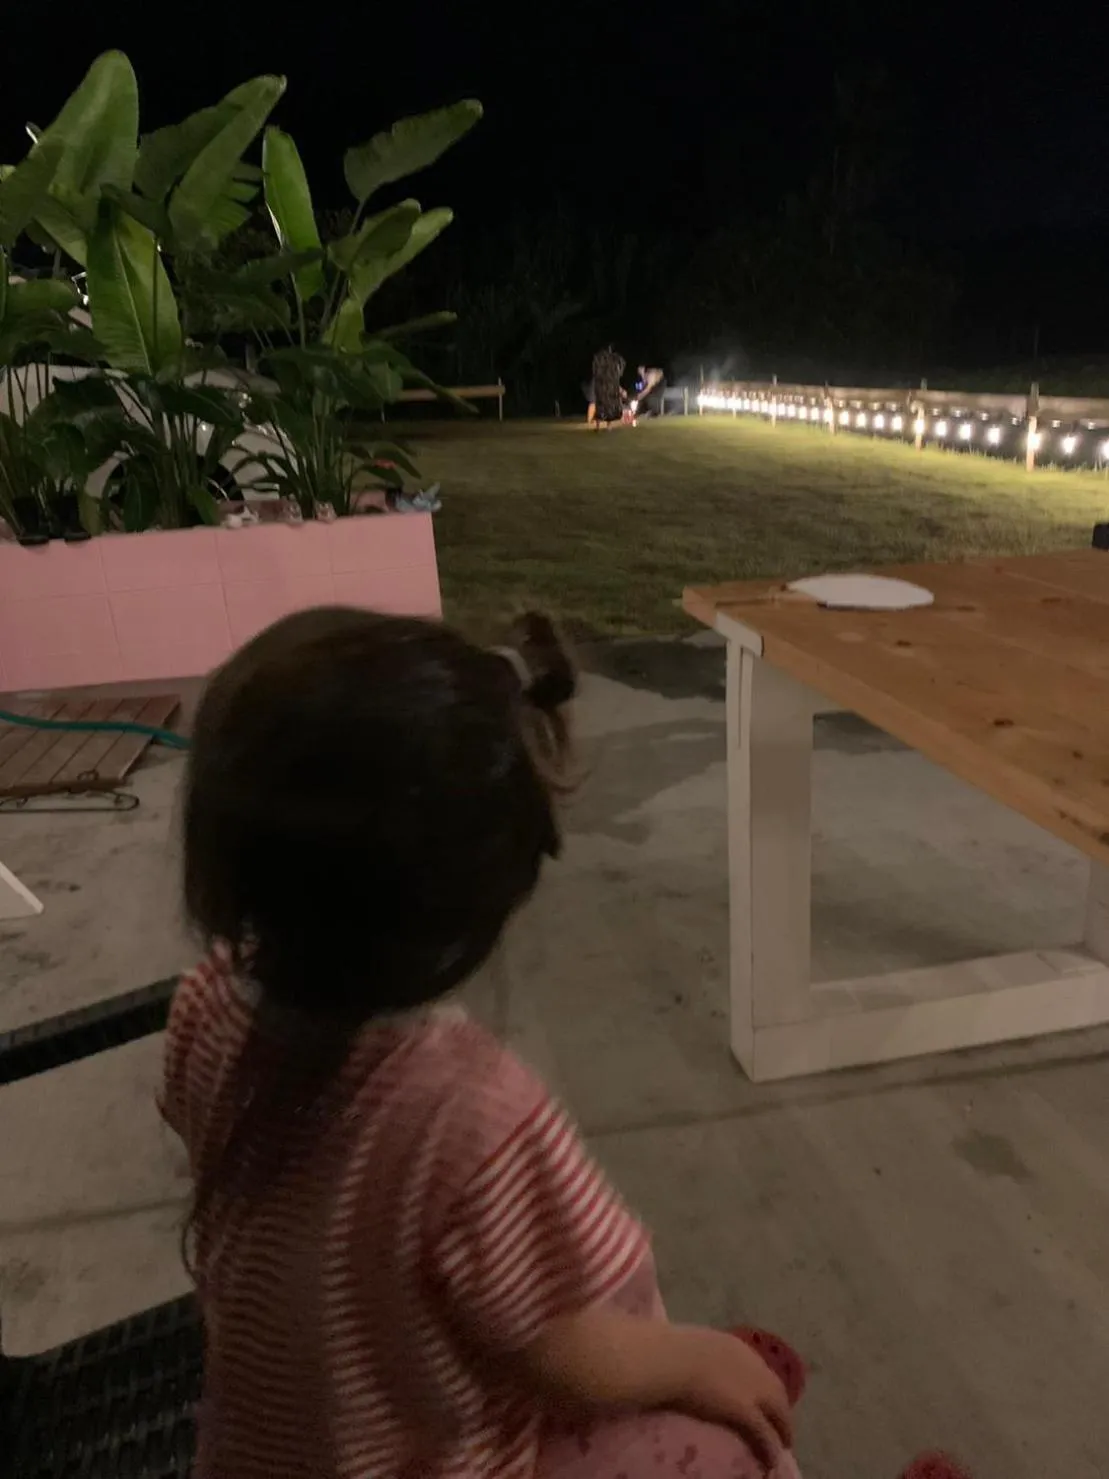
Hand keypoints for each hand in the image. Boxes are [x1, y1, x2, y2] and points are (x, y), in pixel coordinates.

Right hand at [680, 1328, 792, 1471]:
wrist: (670, 1359)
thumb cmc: (670, 1350)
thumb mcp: (692, 1347)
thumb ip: (701, 1357)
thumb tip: (693, 1366)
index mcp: (735, 1347)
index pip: (759, 1369)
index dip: (764, 1386)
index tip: (763, 1399)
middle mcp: (751, 1364)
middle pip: (776, 1390)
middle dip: (781, 1409)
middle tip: (780, 1425)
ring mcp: (750, 1387)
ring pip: (777, 1411)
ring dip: (783, 1429)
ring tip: (782, 1445)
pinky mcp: (744, 1410)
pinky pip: (764, 1432)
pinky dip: (770, 1447)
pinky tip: (771, 1459)